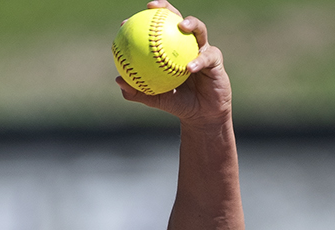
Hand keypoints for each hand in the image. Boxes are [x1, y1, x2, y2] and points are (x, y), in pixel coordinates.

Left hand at [117, 2, 231, 124]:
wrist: (201, 114)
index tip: (126, 23)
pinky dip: (198, 61)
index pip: (155, 30)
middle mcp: (186, 43)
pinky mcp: (215, 59)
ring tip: (182, 26)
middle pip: (176, 17)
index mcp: (170, 48)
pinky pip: (207, 57)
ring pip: (198, 29)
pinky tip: (190, 67)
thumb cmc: (177, 103)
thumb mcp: (155, 98)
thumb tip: (119, 80)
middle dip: (165, 7)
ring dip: (191, 23)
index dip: (141, 23)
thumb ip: (137, 90)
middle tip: (153, 7)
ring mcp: (202, 48)